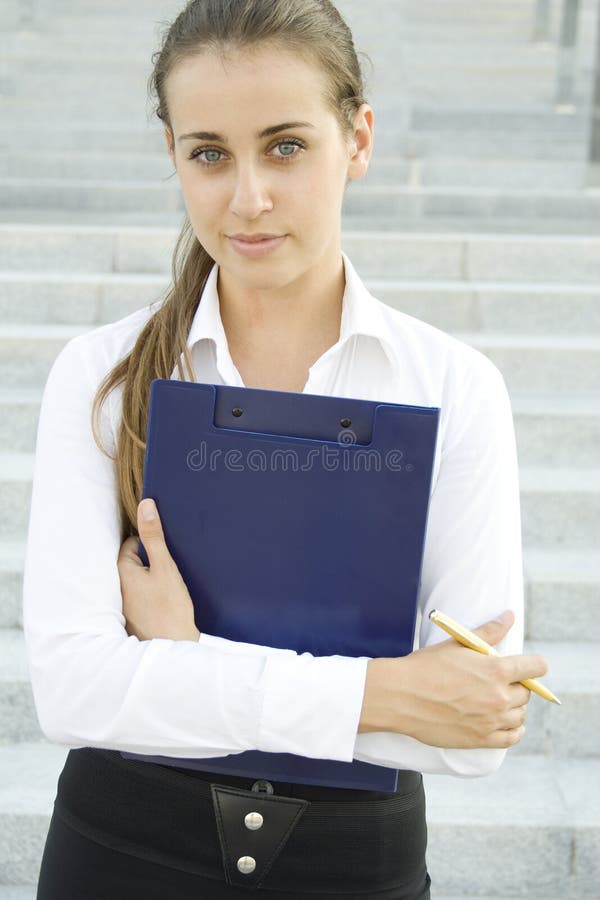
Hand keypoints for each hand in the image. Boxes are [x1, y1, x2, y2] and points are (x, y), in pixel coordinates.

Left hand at [117, 499, 200, 641]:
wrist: (174, 649)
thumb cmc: (170, 608)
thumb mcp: (165, 567)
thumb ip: (154, 536)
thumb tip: (146, 505)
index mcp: (122, 572)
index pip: (131, 543)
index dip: (150, 542)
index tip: (165, 549)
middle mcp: (118, 588)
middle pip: (135, 561)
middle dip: (152, 560)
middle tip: (171, 568)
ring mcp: (126, 605)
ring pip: (141, 579)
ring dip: (154, 578)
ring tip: (172, 585)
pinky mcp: (136, 617)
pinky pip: (144, 596)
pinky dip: (155, 594)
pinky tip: (170, 600)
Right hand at [359, 609, 547, 749]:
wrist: (401, 696)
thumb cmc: (427, 667)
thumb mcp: (458, 644)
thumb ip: (489, 632)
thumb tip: (509, 617)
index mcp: (497, 670)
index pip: (536, 667)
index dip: (534, 665)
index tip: (529, 665)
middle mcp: (499, 697)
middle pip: (527, 692)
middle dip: (517, 685)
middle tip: (499, 681)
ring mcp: (491, 721)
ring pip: (521, 715)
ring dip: (514, 707)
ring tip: (498, 701)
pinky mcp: (481, 740)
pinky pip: (512, 738)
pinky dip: (513, 730)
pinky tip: (504, 722)